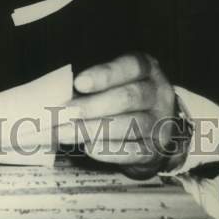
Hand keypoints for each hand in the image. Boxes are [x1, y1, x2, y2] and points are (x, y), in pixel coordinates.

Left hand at [57, 52, 179, 171]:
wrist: (154, 130)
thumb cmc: (123, 97)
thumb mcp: (114, 81)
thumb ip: (92, 84)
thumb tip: (58, 92)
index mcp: (147, 69)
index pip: (131, 66)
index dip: (105, 74)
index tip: (79, 82)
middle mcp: (158, 94)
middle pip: (129, 97)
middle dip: (93, 105)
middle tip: (65, 112)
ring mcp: (160, 124)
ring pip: (131, 125)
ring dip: (94, 129)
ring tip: (66, 132)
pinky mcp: (155, 151)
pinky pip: (133, 152)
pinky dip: (109, 151)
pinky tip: (88, 148)